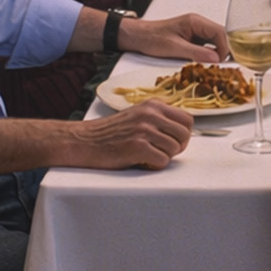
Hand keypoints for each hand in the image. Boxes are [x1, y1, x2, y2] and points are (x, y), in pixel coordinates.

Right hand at [69, 101, 193, 169]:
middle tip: (162, 152)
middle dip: (177, 147)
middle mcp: (150, 114)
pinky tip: (143, 162)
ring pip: (175, 149)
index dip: (183, 134)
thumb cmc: (110, 132)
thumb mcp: (137, 115)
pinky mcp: (137, 147)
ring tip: (149, 156)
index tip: (172, 141)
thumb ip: (158, 118)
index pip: (187, 119)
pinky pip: (162, 161)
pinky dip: (155, 165)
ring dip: (164, 157)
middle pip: (185, 134)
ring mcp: (144, 130)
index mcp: (153, 105)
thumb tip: (183, 131)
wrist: (83, 141)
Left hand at [122, 12, 227, 63]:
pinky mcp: (192, 40)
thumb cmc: (152, 39)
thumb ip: (196, 53)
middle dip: (221, 52)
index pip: (220, 32)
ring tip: (211, 67)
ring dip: (214, 55)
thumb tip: (216, 59)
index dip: (224, 48)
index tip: (220, 63)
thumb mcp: (174, 48)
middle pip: (220, 37)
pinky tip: (203, 64)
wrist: (137, 37)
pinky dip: (207, 56)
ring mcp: (196, 32)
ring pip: (214, 43)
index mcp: (196, 22)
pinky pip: (206, 47)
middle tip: (218, 67)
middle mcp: (199, 24)